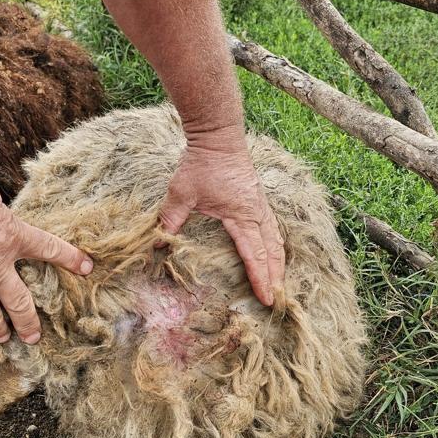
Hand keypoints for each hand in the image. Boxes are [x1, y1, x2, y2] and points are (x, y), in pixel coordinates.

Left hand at [159, 134, 284, 306]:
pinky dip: (275, 246)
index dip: (260, 279)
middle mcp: (256, 213)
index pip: (254, 254)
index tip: (266, 299)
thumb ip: (170, 219)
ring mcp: (260, 206)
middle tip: (278, 300)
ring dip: (279, 262)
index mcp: (242, 216)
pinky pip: (272, 228)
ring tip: (279, 282)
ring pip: (276, 240)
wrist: (218, 137)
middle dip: (276, 277)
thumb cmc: (201, 163)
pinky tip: (274, 254)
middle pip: (272, 251)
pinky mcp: (257, 200)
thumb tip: (157, 244)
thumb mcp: (181, 193)